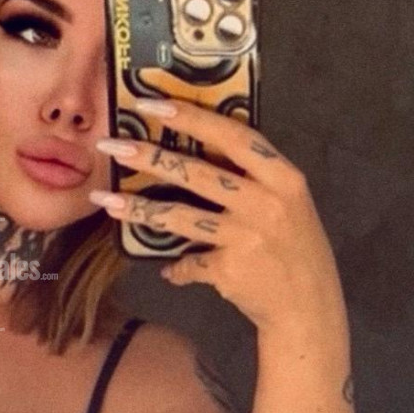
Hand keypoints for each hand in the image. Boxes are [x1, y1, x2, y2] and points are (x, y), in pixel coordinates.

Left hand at [91, 98, 345, 333]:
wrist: (309, 309)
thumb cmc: (296, 250)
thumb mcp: (288, 203)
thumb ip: (252, 178)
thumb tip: (196, 152)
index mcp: (283, 177)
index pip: (233, 136)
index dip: (193, 116)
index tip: (153, 103)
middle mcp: (266, 202)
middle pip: (197, 173)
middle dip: (149, 157)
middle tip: (111, 145)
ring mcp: (246, 236)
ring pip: (179, 217)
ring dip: (137, 209)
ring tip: (104, 200)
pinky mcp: (228, 269)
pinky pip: (188, 262)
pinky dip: (176, 267)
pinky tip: (167, 269)